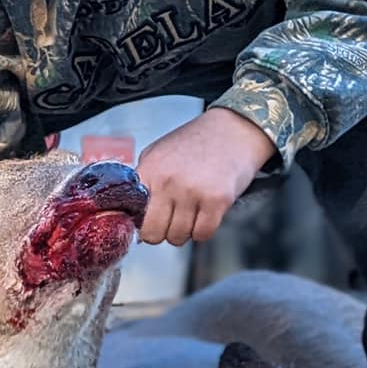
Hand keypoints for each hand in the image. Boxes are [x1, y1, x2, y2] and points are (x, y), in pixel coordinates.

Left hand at [136, 107, 277, 246]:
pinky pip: (202, 234)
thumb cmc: (196, 142)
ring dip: (186, 230)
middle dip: (163, 232)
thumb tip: (133, 216)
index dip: (143, 223)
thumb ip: (144, 182)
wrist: (233, 130)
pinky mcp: (217, 200)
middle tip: (173, 219)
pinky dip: (204, 230)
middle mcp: (168, 181)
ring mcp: (193, 191)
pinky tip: (206, 213)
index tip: (151, 220)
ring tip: (193, 210)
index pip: (134, 216)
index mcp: (150, 169)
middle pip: (154, 234)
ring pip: (178, 237)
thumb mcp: (159, 153)